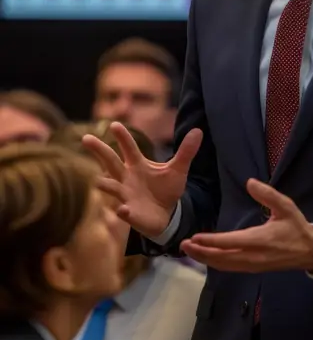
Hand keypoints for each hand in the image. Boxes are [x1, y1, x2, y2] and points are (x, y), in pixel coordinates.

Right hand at [82, 122, 202, 239]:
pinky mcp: (130, 214)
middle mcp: (127, 178)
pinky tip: (122, 210)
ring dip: (104, 184)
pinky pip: (124, 212)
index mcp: (137, 165)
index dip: (122, 136)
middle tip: (86, 137)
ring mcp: (126, 196)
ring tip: (97, 181)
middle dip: (99, 150)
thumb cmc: (166, 190)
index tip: (114, 124)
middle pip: (110, 162)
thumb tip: (199, 131)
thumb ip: (186, 152)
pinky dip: (122, 211)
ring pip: (111, 187)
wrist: (167, 215)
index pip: (128, 148)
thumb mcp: (178, 169)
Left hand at [180, 179, 312, 272]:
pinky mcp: (253, 268)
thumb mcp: (286, 206)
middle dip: (202, 253)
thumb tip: (249, 182)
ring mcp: (253, 265)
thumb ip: (268, 194)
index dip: (212, 241)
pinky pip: (230, 268)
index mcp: (260, 240)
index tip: (195, 237)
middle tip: (184, 245)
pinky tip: (206, 257)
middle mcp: (254, 256)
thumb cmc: (296, 227)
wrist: (310, 251)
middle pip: (222, 258)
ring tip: (190, 250)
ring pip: (224, 265)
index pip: (230, 242)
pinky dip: (216, 263)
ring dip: (205, 259)